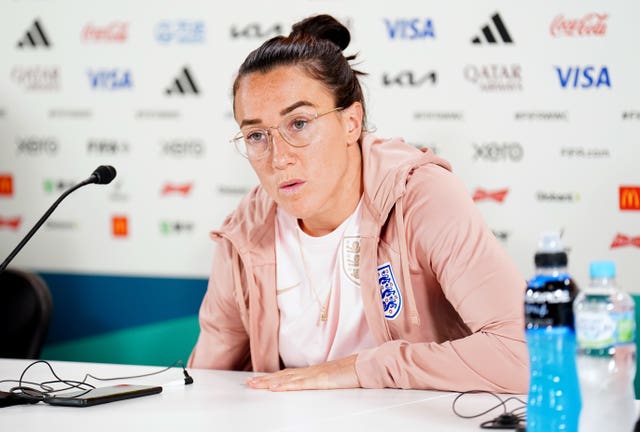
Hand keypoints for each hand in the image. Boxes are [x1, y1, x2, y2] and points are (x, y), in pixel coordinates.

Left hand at [245, 354, 359, 390]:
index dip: (272, 378)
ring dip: (269, 382)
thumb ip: (324, 383)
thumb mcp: (335, 381)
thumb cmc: (353, 373)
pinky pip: (299, 384)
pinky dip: (285, 385)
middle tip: (248, 383)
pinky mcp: (319, 380)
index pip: (288, 375)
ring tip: (254, 385)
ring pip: (286, 379)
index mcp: (313, 372)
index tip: (259, 380)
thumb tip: (318, 387)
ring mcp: (314, 375)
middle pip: (283, 376)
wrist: (365, 366)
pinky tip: (275, 387)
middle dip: (265, 380)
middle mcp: (310, 372)